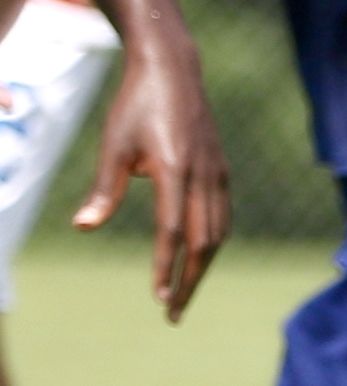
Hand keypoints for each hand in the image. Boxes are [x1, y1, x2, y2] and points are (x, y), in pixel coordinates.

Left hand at [80, 44, 229, 316]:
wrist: (173, 72)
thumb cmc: (136, 107)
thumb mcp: (112, 146)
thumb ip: (103, 189)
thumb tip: (84, 227)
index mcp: (174, 170)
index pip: (173, 232)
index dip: (165, 267)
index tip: (158, 297)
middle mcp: (203, 176)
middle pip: (204, 242)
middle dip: (190, 281)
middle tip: (173, 313)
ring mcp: (218, 174)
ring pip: (218, 233)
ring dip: (204, 267)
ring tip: (185, 291)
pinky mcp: (222, 171)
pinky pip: (223, 217)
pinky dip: (213, 243)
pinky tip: (199, 255)